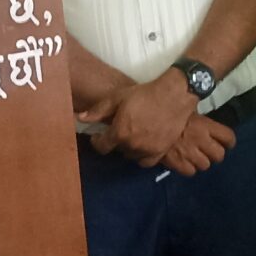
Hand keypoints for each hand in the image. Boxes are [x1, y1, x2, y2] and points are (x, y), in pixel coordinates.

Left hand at [77, 73, 232, 170]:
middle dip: (116, 141)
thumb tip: (80, 118)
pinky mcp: (161, 152)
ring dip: (128, 148)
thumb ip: (98, 110)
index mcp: (119, 133)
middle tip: (120, 130)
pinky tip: (143, 146)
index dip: (98, 141)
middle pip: (117, 150)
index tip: (99, 135)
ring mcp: (147, 150)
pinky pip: (146, 162)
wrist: (174, 95)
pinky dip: (142, 156)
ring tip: (132, 136)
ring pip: (131, 156)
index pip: (101, 147)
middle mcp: (132, 145)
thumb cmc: (145, 94)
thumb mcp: (118, 97)